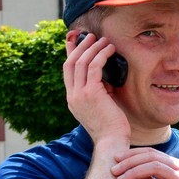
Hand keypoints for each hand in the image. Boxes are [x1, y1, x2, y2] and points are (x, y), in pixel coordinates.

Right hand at [63, 32, 129, 146]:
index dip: (70, 53)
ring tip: (104, 40)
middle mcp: (72, 96)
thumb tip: (105, 78)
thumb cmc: (111, 128)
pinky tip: (110, 49)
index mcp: (72, 100)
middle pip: (71, 63)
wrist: (111, 142)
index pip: (67, 71)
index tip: (74, 41)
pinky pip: (95, 66)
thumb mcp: (100, 107)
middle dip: (80, 46)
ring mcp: (80, 95)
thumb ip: (98, 92)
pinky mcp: (91, 93)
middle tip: (91, 36)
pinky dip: (102, 55)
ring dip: (93, 47)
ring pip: (82, 62)